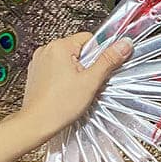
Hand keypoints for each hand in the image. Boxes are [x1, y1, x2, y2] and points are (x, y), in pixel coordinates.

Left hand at [18, 32, 132, 143]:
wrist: (37, 123)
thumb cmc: (58, 105)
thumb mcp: (90, 81)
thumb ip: (108, 60)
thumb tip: (123, 45)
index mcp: (59, 47)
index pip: (89, 38)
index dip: (98, 54)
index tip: (99, 68)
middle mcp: (46, 50)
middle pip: (78, 50)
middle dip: (87, 66)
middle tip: (87, 82)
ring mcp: (39, 62)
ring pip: (68, 61)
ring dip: (75, 73)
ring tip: (75, 89)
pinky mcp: (36, 73)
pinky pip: (56, 69)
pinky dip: (63, 78)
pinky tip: (66, 91)